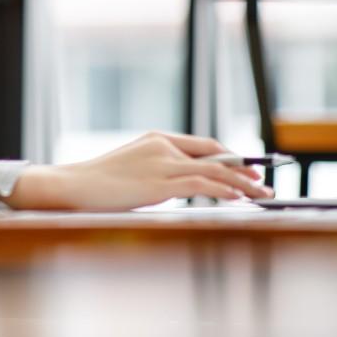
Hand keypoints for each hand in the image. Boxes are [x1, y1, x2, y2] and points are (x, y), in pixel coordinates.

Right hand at [3, 132, 273, 211]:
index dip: (229, 157)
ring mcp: (161, 162)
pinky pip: (201, 184)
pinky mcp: (159, 182)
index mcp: (156, 139)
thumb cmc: (98, 183)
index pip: (203, 145)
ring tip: (261, 194)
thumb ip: (159, 172)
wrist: (73, 185)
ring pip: (214, 171)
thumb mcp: (133, 169)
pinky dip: (225, 190)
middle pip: (215, 155)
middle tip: (262, 181)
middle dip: (243, 169)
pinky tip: (238, 197)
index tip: (246, 168)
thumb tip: (183, 186)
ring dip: (242, 183)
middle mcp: (162, 145)